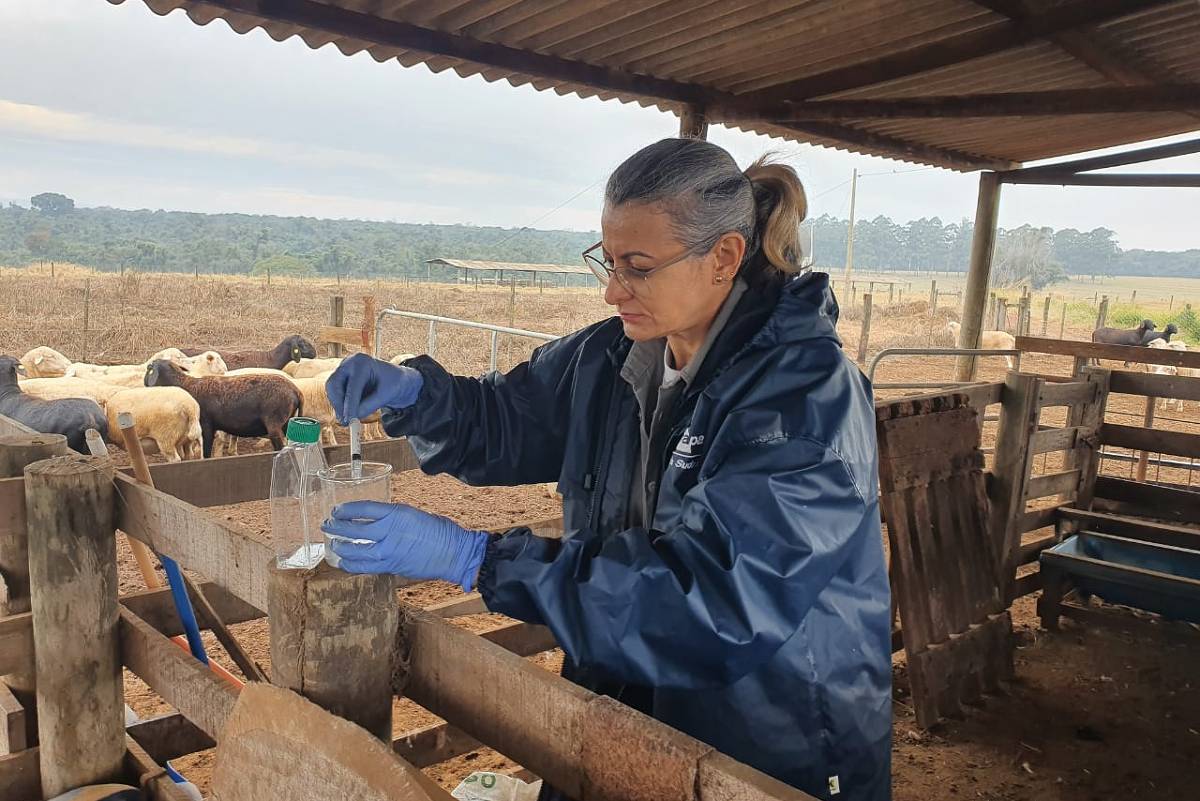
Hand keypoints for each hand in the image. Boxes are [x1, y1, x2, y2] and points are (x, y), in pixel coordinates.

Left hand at [321, 501, 488, 588]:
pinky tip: (345, 562)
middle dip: (337, 528)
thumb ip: (394, 518)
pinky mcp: (392, 567)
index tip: (337, 511)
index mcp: (397, 514)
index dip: (346, 510)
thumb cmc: (440, 531)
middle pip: (355, 530)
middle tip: (327, 526)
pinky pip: (366, 566)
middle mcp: (390, 532)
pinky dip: (353, 564)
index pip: (364, 509)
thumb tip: (377, 523)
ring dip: (342, 548)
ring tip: (333, 545)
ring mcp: (389, 551)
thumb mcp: (414, 515)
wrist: (454, 553)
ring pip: (356, 551)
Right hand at [325, 352, 422, 424]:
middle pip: (333, 384)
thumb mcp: (386, 395)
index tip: (350, 419)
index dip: (350, 403)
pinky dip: (340, 406)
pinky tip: (351, 412)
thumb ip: (370, 405)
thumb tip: (353, 418)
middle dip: (338, 404)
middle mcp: (349, 363)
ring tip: (351, 419)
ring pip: (332, 391)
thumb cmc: (393, 384)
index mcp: (362, 362)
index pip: (353, 385)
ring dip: (339, 407)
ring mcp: (342, 370)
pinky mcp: (340, 380)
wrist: (393, 379)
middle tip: (345, 422)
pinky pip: (335, 395)